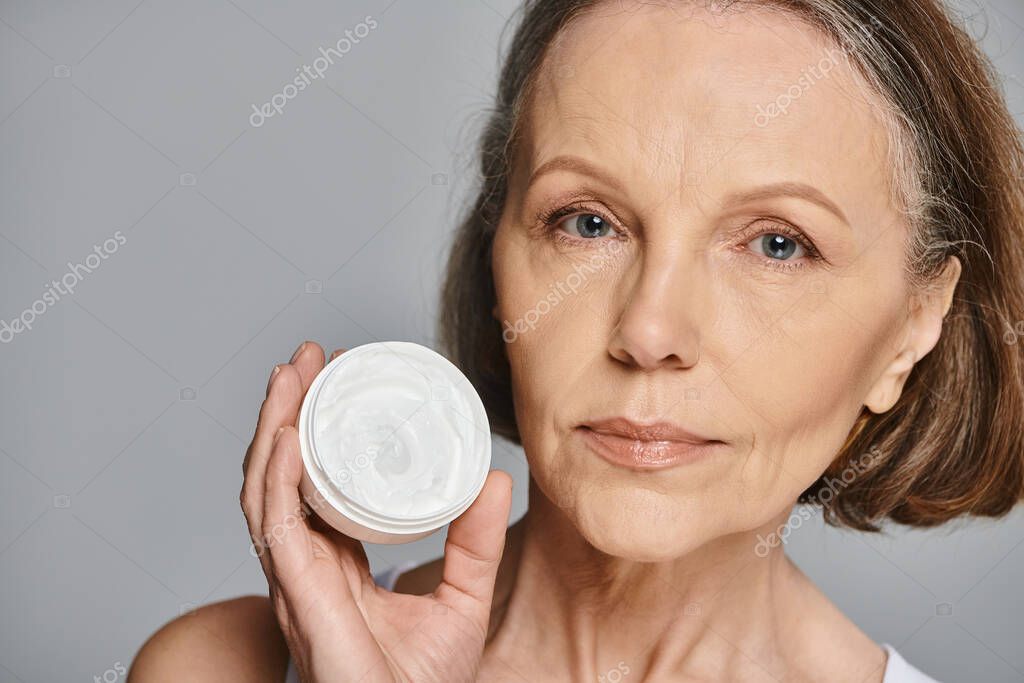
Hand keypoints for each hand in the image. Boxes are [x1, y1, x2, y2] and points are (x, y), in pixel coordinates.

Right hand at [240, 341, 512, 682]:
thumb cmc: (422, 682)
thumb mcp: (462, 596)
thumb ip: (475, 540)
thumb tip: (497, 476)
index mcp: (335, 560)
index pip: (314, 481)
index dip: (316, 430)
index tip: (337, 380)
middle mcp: (306, 563)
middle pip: (281, 473)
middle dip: (287, 411)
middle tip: (307, 358)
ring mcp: (295, 579)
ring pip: (266, 490)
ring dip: (274, 428)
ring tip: (289, 376)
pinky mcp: (297, 597)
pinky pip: (276, 529)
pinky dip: (277, 479)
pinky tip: (289, 438)